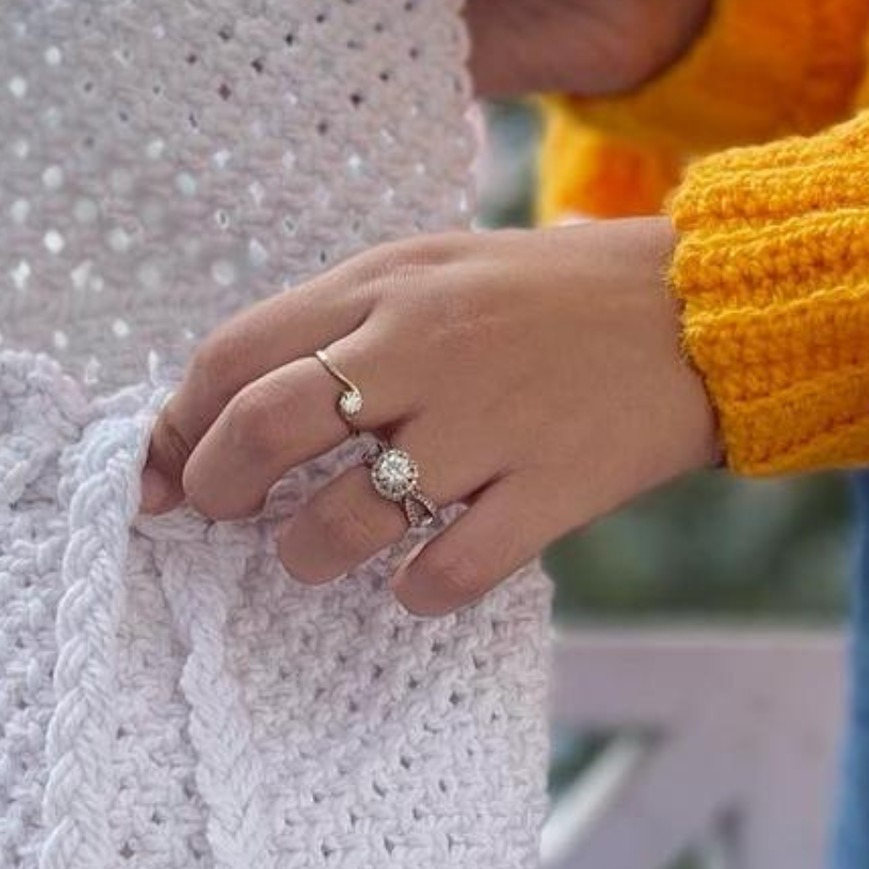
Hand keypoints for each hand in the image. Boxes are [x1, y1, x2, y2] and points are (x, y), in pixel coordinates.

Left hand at [137, 217, 721, 614]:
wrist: (704, 308)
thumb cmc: (546, 299)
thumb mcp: (432, 274)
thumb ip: (337, 326)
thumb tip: (224, 406)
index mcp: (383, 286)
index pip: (232, 355)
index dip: (176, 424)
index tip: (164, 468)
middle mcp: (423, 348)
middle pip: (262, 427)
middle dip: (215, 488)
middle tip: (221, 514)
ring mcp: (487, 423)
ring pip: (341, 518)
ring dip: (303, 555)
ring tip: (311, 555)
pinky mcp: (550, 491)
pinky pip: (445, 573)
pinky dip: (413, 594)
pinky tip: (414, 583)